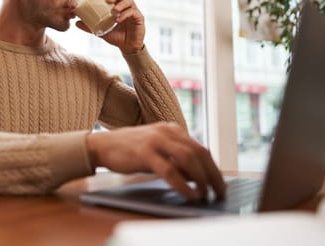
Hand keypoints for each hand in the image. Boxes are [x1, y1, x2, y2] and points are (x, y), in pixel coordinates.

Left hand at [75, 0, 144, 53]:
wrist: (127, 47)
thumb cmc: (116, 36)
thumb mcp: (101, 31)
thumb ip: (89, 26)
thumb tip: (76, 23)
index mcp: (119, 6)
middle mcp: (127, 6)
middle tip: (108, 0)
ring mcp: (134, 11)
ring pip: (130, 1)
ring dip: (121, 4)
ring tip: (113, 10)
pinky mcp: (139, 18)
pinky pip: (133, 12)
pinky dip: (125, 15)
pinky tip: (118, 20)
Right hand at [86, 122, 225, 199]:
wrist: (104, 145)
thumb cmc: (131, 150)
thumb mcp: (158, 150)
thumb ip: (176, 159)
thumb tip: (197, 178)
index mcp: (173, 129)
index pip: (201, 148)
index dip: (213, 167)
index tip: (220, 184)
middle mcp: (167, 132)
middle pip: (199, 152)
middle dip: (212, 174)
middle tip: (219, 192)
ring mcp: (156, 141)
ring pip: (188, 158)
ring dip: (201, 178)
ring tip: (205, 194)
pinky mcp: (145, 152)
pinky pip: (169, 169)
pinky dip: (182, 183)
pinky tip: (189, 193)